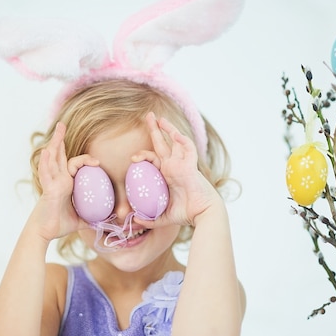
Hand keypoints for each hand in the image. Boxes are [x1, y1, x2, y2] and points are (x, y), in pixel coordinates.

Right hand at [32, 122, 97, 241]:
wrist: (44, 233)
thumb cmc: (59, 225)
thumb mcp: (81, 220)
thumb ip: (92, 218)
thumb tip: (108, 221)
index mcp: (65, 183)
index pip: (72, 165)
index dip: (84, 160)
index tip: (97, 162)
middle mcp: (58, 180)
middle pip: (59, 155)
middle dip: (60, 139)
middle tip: (62, 124)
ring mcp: (52, 183)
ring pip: (53, 159)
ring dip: (55, 143)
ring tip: (58, 128)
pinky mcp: (49, 189)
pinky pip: (47, 173)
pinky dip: (47, 162)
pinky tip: (48, 151)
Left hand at [132, 112, 220, 227]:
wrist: (202, 215)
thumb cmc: (186, 214)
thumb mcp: (162, 216)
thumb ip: (149, 217)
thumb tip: (134, 219)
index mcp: (167, 174)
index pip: (153, 158)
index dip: (143, 155)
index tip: (133, 158)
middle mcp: (174, 166)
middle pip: (163, 143)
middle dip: (155, 129)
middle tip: (147, 115)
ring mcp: (183, 164)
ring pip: (176, 140)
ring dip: (169, 128)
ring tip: (159, 117)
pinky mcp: (191, 165)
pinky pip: (188, 148)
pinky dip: (181, 139)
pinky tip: (173, 133)